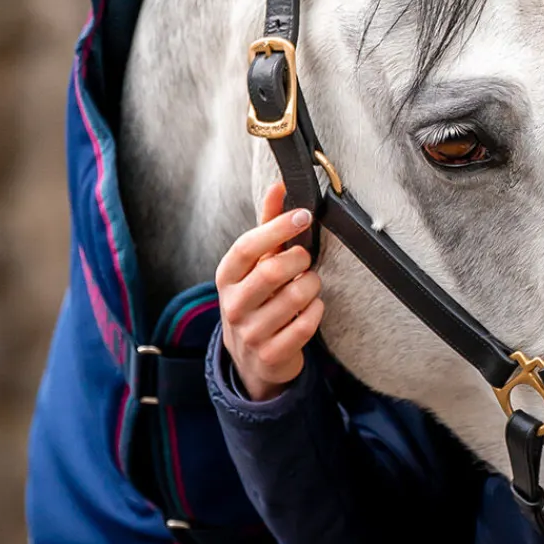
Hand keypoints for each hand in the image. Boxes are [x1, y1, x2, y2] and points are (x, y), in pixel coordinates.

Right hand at [216, 180, 323, 399]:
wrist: (251, 358)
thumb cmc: (257, 299)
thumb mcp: (255, 265)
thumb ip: (268, 226)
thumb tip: (279, 185)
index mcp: (226, 277)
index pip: (247, 246)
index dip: (278, 227)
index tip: (303, 216)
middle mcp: (233, 305)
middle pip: (273, 271)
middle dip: (300, 259)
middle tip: (306, 259)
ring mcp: (251, 333)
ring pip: (295, 297)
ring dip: (312, 285)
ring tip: (309, 284)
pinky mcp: (271, 355)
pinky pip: (306, 324)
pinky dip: (316, 311)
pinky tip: (311, 308)